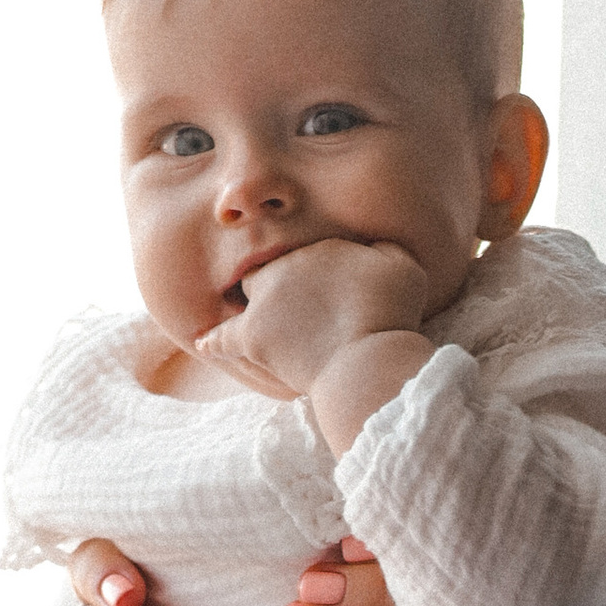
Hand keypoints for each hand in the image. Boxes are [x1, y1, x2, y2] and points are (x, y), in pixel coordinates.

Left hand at [198, 235, 429, 391]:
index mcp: (319, 247)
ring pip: (249, 295)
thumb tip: (374, 246)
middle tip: (303, 306)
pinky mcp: (252, 336)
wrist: (364, 358)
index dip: (321, 273)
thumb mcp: (404, 266)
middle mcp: (285, 267)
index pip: (310, 253)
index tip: (336, 292)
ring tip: (260, 318)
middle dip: (283, 281)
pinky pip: (223, 336)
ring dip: (253, 304)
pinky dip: (213, 340)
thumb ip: (385, 250)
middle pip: (275, 268)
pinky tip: (202, 342)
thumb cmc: (390, 313)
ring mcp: (264, 301)